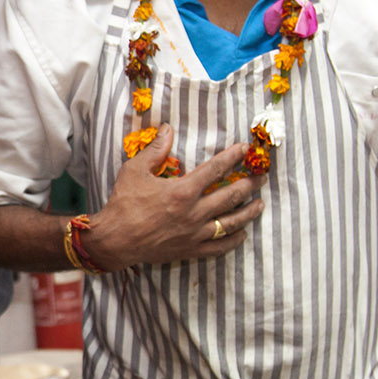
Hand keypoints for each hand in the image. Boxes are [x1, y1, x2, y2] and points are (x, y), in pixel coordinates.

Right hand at [84, 125, 265, 269]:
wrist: (115, 240)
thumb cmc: (123, 203)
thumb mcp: (135, 170)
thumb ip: (155, 150)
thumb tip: (168, 129)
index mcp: (182, 190)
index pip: (215, 170)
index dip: (232, 157)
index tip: (243, 149)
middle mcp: (194, 212)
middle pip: (231, 196)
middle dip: (250, 184)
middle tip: (262, 177)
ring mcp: (195, 233)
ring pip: (232, 222)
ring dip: (249, 212)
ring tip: (260, 204)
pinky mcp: (191, 249)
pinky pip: (220, 246)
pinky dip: (235, 239)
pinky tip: (242, 233)